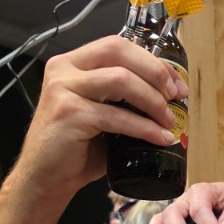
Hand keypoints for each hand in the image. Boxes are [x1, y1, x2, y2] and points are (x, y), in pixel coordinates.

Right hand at [21, 38, 184, 198]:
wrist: (46, 177)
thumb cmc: (77, 147)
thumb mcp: (103, 112)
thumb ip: (125, 97)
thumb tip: (170, 98)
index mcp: (73, 63)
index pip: (118, 46)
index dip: (152, 61)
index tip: (176, 83)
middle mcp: (64, 69)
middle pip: (119, 52)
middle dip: (155, 73)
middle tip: (176, 96)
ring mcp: (64, 89)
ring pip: (121, 80)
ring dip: (153, 101)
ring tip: (169, 121)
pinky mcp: (70, 114)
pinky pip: (117, 116)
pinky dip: (145, 128)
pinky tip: (160, 138)